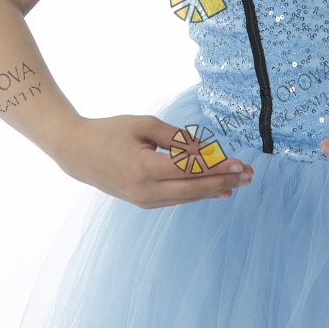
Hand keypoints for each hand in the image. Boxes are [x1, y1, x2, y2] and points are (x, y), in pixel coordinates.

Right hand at [54, 114, 254, 207]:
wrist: (78, 154)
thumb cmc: (111, 132)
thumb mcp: (144, 125)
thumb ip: (175, 138)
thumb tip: (206, 149)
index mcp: (144, 168)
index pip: (189, 170)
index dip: (217, 167)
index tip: (240, 163)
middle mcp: (145, 191)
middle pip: (193, 189)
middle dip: (223, 181)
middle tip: (250, 175)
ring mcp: (144, 200)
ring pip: (187, 197)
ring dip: (215, 189)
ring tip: (240, 182)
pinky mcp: (144, 202)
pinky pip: (177, 198)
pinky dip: (199, 193)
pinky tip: (219, 191)